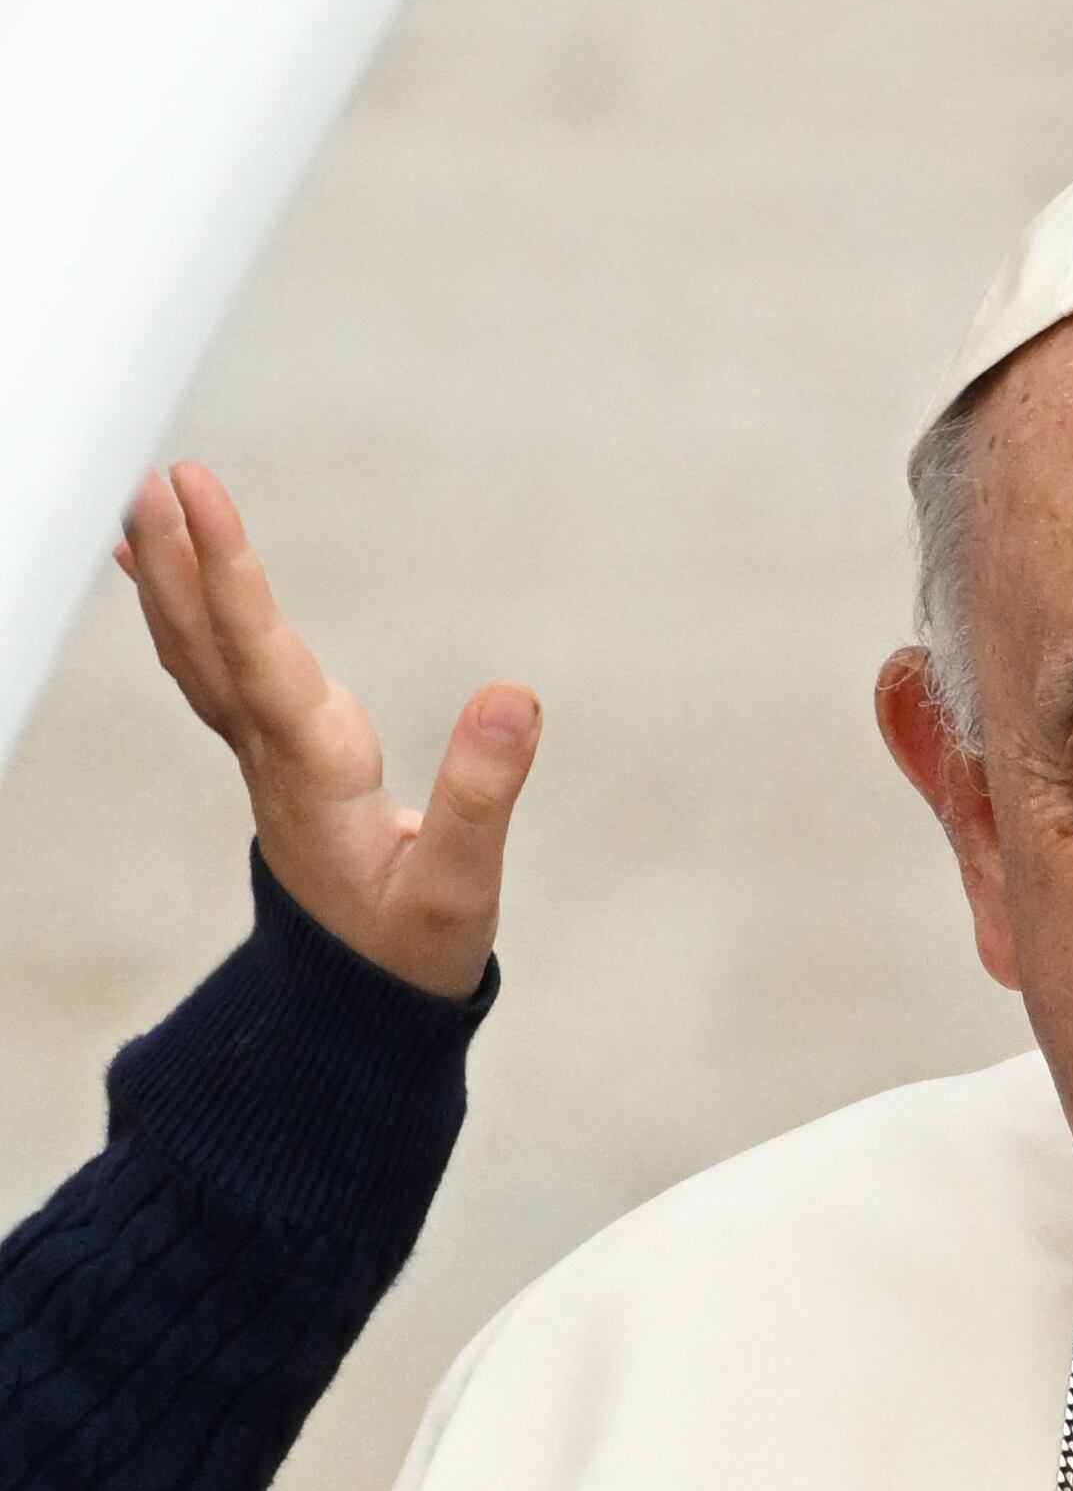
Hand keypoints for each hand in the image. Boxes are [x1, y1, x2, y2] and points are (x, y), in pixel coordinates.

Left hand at [117, 462, 540, 999]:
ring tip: (142, 505)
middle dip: (181, 559)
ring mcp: (267, 763)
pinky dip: (187, 616)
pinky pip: (215, 674)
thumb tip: (512, 694)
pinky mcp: (279, 765)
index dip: (228, 572)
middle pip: (209, 648)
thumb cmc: (412, 953)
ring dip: (171, 580)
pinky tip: (168, 578)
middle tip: (152, 476)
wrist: (359, 1014)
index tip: (198, 490)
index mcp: (315, 777)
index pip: (261, 659)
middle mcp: (274, 761)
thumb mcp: (462, 887)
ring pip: (200, 658)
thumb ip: (485, 791)